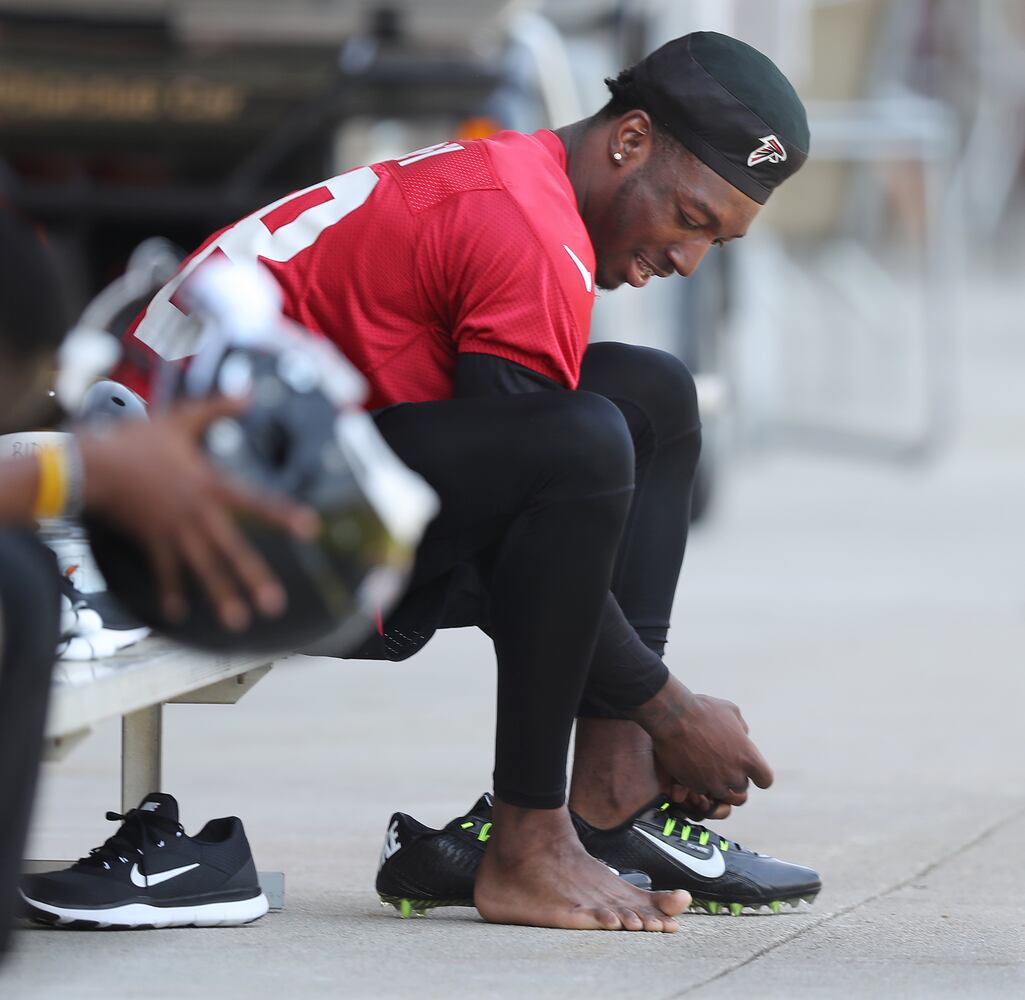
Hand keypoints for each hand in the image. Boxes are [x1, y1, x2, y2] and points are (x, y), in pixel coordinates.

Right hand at [78, 396, 318, 630]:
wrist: (90, 465)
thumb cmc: (136, 441)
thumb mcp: (180, 419)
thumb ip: (218, 408)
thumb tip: (249, 392)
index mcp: (209, 485)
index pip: (254, 501)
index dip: (283, 514)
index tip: (310, 528)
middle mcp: (196, 513)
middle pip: (231, 549)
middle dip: (253, 577)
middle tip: (275, 603)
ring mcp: (174, 531)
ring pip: (203, 568)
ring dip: (221, 595)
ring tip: (239, 621)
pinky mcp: (153, 540)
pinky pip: (166, 570)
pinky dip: (172, 591)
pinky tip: (180, 613)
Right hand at [631, 675, 773, 808]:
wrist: (672, 718)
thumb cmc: (702, 710)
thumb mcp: (731, 711)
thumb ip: (742, 729)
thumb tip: (742, 737)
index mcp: (748, 757)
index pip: (765, 780)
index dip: (758, 775)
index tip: (749, 769)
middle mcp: (734, 774)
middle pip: (741, 787)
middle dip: (732, 776)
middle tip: (720, 760)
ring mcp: (714, 783)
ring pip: (720, 791)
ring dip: (715, 781)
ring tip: (703, 762)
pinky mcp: (695, 786)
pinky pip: (701, 790)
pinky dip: (697, 781)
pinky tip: (690, 763)